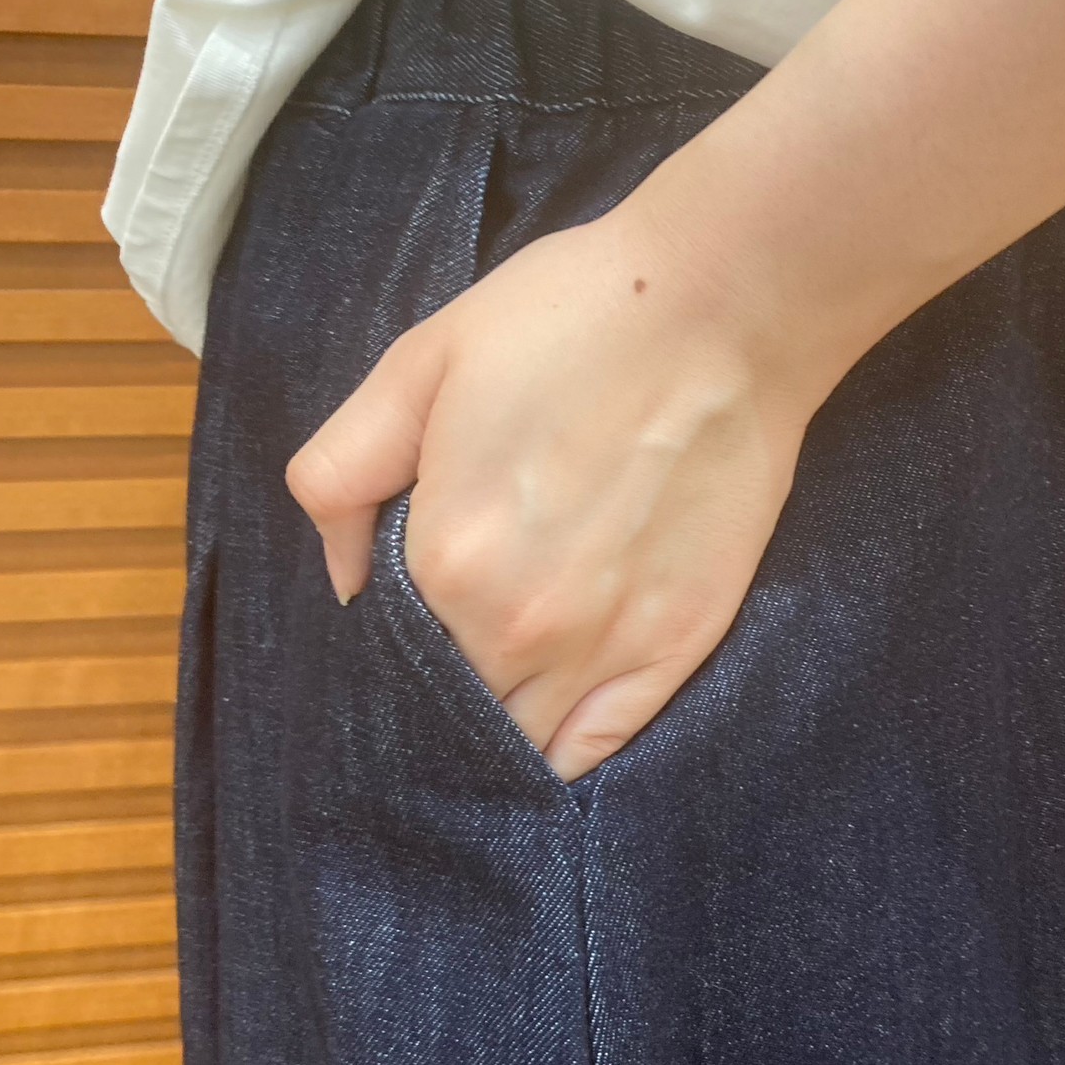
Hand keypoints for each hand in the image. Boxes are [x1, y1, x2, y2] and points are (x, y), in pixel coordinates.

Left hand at [285, 201, 839, 783]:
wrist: (723, 310)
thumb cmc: (568, 321)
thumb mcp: (417, 366)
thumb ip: (342, 478)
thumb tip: (344, 582)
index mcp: (446, 562)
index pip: (388, 655)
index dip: (387, 646)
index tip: (406, 622)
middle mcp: (520, 629)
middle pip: (453, 708)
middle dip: (438, 692)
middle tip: (451, 648)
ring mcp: (606, 649)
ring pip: (522, 743)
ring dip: (498, 729)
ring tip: (500, 686)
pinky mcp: (677, 649)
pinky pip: (598, 749)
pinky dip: (564, 754)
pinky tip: (550, 727)